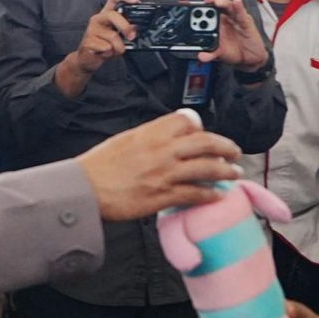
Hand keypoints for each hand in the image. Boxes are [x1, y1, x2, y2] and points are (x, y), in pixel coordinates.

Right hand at [73, 0, 139, 75]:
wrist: (86, 59)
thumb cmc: (103, 45)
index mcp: (105, 14)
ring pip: (112, 36)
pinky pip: (107, 48)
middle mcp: (97, 19)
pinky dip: (111, 53)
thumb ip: (125, 28)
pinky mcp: (88, 42)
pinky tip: (105, 54)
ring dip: (119, 47)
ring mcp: (92, 30)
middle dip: (125, 27)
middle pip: (112, 15)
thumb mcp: (116, 34)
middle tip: (132, 37)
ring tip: (114, 50)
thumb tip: (136, 27)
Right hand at [77, 110, 241, 220]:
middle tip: (234, 151)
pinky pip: (195, 193)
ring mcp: (164, 173)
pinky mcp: (163, 196)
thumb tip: (163, 138)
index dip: (200, 126)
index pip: (187, 121)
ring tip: (234, 173)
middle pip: (205, 142)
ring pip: (207, 168)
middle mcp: (162, 150)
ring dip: (226, 171)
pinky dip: (210, 194)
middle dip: (225, 147)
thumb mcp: (124, 140)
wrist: (84, 190)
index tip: (204, 133)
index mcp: (151, 133)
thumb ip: (148, 137)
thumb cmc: (99, 166)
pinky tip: (218, 195)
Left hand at [203, 0, 269, 72]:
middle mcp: (226, 17)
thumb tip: (201, 56)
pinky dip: (239, 7)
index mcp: (217, 22)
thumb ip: (210, 53)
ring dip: (223, 3)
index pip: (210, 8)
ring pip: (229, 7)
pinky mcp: (247, 22)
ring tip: (217, 2)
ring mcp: (236, 18)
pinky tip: (237, 1)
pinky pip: (242, 14)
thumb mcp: (220, 53)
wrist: (249, 58)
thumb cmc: (233, 51)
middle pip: (219, 3)